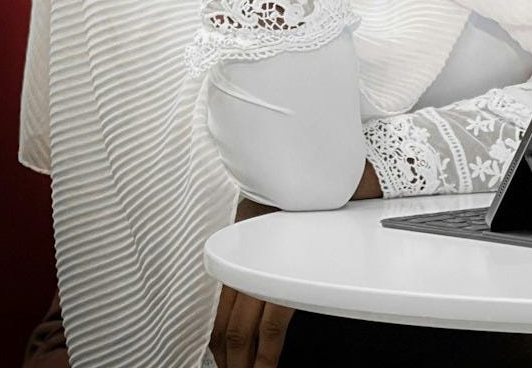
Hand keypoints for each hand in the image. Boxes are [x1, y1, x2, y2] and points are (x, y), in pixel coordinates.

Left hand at [209, 199, 294, 367]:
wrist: (317, 182)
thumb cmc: (292, 197)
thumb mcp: (259, 218)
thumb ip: (250, 249)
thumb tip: (243, 280)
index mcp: (230, 249)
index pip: (213, 309)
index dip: (214, 340)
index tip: (219, 354)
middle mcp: (239, 263)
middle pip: (223, 326)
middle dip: (227, 358)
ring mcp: (260, 274)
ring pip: (240, 333)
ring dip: (242, 362)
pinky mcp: (284, 282)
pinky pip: (270, 330)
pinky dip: (266, 357)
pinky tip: (265, 367)